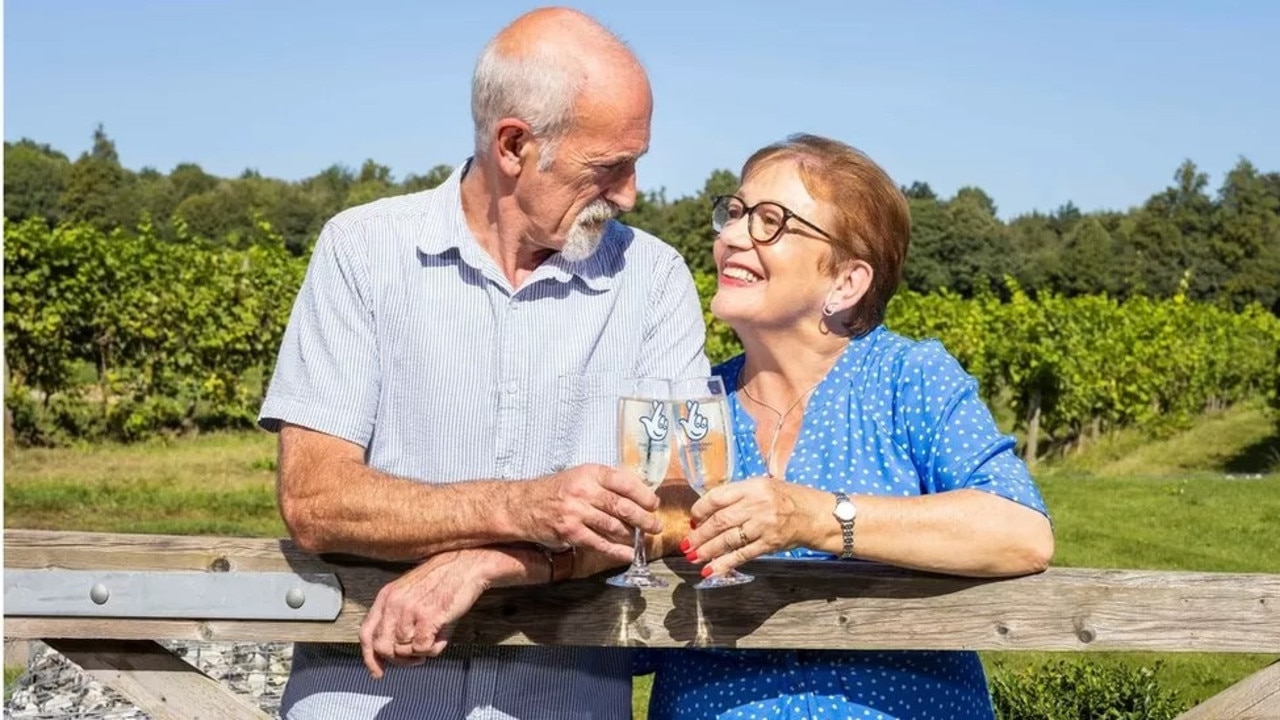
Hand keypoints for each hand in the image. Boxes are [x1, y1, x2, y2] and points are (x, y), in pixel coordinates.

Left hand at [358, 549, 492, 677]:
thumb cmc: (442, 581)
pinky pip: (421, 649)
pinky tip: (441, 637)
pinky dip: (432, 649)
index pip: (366, 633)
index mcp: (387, 596)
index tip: (378, 671)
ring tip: (434, 639)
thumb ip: (397, 617)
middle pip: (383, 647)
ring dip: (420, 652)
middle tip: (415, 658)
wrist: (465, 566)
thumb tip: (393, 650)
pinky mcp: (428, 617)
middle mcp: (394, 603)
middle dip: (398, 660)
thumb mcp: (410, 594)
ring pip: (403, 650)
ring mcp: (409, 610)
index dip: (370, 657)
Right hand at [520, 464, 661, 562]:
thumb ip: (605, 483)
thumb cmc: (556, 491)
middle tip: (655, 525)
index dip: (643, 495)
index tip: (654, 504)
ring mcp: (577, 512)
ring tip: (641, 538)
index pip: (624, 482)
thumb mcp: (580, 476)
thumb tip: (637, 494)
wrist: (524, 505)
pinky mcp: (570, 532)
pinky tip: (628, 554)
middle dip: (644, 518)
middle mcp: (584, 491)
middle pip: (622, 506)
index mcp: (590, 473)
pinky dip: (616, 551)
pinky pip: (599, 543)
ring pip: (613, 526)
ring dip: (631, 535)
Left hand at [681, 476, 803, 576]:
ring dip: (708, 550)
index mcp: (752, 487)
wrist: (817, 515)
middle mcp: (757, 505)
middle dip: (700, 534)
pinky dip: (725, 563)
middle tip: (686, 544)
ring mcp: (763, 525)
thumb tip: (709, 511)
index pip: (718, 497)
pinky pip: (743, 555)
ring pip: (728, 539)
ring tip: (693, 557)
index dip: (700, 509)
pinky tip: (711, 570)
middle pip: (720, 521)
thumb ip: (739, 496)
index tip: (692, 519)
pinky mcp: (770, 544)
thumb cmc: (788, 499)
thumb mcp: (763, 487)